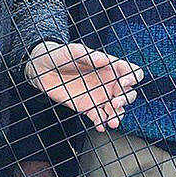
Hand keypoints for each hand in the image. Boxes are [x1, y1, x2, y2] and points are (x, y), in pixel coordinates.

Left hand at [24, 42, 143, 131]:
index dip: (133, 77)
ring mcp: (99, 96)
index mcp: (110, 66)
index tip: (124, 82)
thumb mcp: (75, 51)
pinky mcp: (88, 107)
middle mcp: (108, 82)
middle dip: (125, 99)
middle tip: (114, 101)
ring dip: (117, 116)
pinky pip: (99, 117)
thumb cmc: (60, 55)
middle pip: (128, 94)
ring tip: (112, 121)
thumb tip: (104, 60)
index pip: (132, 72)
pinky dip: (101, 123)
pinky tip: (100, 125)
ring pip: (117, 109)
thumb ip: (89, 56)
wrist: (42, 68)